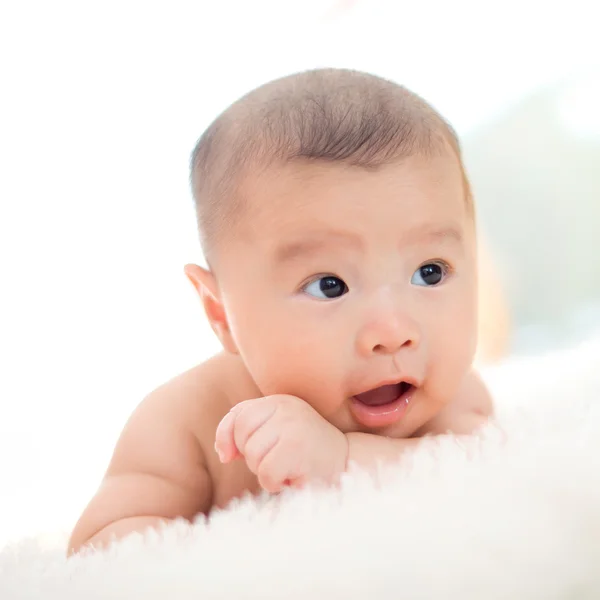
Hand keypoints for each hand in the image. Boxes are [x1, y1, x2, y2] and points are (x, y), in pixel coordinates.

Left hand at [215, 395, 348, 492]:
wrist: (348, 465)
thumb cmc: (305, 453)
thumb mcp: (276, 433)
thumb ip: (246, 431)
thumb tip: (224, 452)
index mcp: (279, 401)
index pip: (238, 416)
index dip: (229, 438)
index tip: (234, 455)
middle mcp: (286, 408)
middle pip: (243, 435)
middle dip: (252, 457)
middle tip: (277, 460)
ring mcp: (293, 426)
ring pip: (253, 455)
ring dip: (265, 472)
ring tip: (288, 468)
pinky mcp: (297, 448)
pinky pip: (266, 473)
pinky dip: (275, 484)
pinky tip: (293, 478)